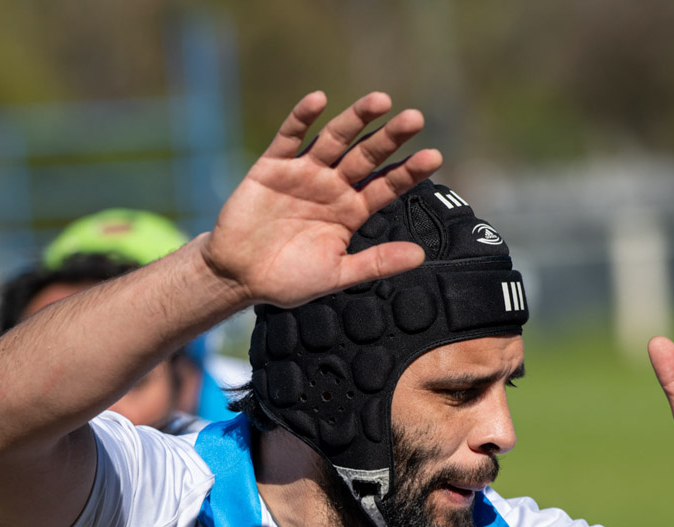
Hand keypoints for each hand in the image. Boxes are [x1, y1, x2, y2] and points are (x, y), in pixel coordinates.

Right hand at [201, 91, 442, 307]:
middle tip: (415, 118)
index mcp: (351, 211)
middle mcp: (331, 187)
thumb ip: (377, 263)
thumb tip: (421, 256)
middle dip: (389, 137)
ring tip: (379, 100)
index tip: (434, 156)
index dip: (408, 172)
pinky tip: (318, 100)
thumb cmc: (289, 279)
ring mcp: (303, 174)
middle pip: (366, 156)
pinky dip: (301, 118)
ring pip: (334, 140)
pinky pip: (288, 138)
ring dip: (355, 119)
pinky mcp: (272, 168)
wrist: (239, 277)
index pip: (386, 185)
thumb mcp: (337, 274)